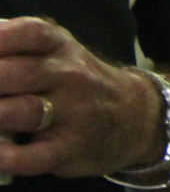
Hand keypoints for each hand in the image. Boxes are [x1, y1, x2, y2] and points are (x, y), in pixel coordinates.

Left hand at [0, 17, 161, 178]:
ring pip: (23, 112)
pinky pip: (33, 156)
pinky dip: (4, 158)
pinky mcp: (70, 148)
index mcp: (59, 47)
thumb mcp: (56, 51)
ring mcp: (72, 112)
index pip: (28, 33)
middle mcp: (68, 75)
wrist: (135, 114)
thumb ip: (14, 41)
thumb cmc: (75, 81)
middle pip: (16, 73)